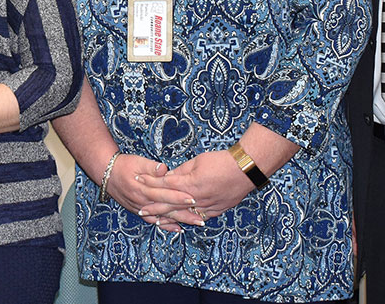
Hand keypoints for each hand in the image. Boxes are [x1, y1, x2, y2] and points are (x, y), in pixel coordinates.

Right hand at [99, 155, 192, 231]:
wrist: (107, 174)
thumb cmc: (124, 165)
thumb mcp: (137, 161)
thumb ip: (151, 166)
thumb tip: (163, 169)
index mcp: (142, 188)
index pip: (164, 194)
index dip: (179, 196)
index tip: (193, 198)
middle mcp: (142, 201)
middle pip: (166, 209)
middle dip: (185, 213)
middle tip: (201, 217)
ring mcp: (140, 208)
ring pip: (162, 217)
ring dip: (179, 220)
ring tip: (195, 222)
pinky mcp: (139, 211)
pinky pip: (153, 221)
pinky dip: (166, 225)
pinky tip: (178, 229)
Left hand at [136, 149, 253, 225]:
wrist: (246, 170)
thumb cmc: (222, 161)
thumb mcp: (198, 161)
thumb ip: (181, 171)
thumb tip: (169, 176)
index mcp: (190, 184)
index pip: (164, 184)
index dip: (150, 183)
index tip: (138, 181)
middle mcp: (196, 198)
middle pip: (170, 205)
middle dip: (154, 208)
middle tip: (140, 210)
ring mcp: (206, 206)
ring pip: (183, 215)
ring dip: (168, 218)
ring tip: (155, 221)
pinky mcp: (216, 210)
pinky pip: (198, 217)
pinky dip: (187, 220)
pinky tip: (180, 223)